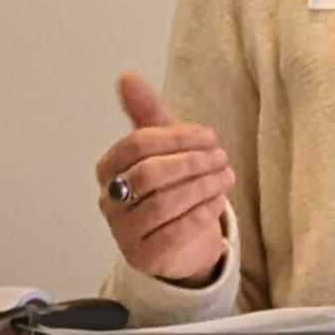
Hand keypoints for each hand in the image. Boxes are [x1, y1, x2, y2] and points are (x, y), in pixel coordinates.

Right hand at [95, 71, 234, 284]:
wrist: (181, 241)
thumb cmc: (169, 187)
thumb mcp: (163, 147)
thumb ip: (147, 112)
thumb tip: (127, 76)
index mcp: (109, 169)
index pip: (136, 144)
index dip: (176, 137)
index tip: (209, 136)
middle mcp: (110, 201)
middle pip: (149, 174)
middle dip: (191, 162)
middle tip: (221, 157)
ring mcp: (124, 232)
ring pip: (162, 204)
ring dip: (200, 186)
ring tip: (225, 176)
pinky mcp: (145, 257)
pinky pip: (174, 234)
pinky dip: (201, 213)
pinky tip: (218, 201)